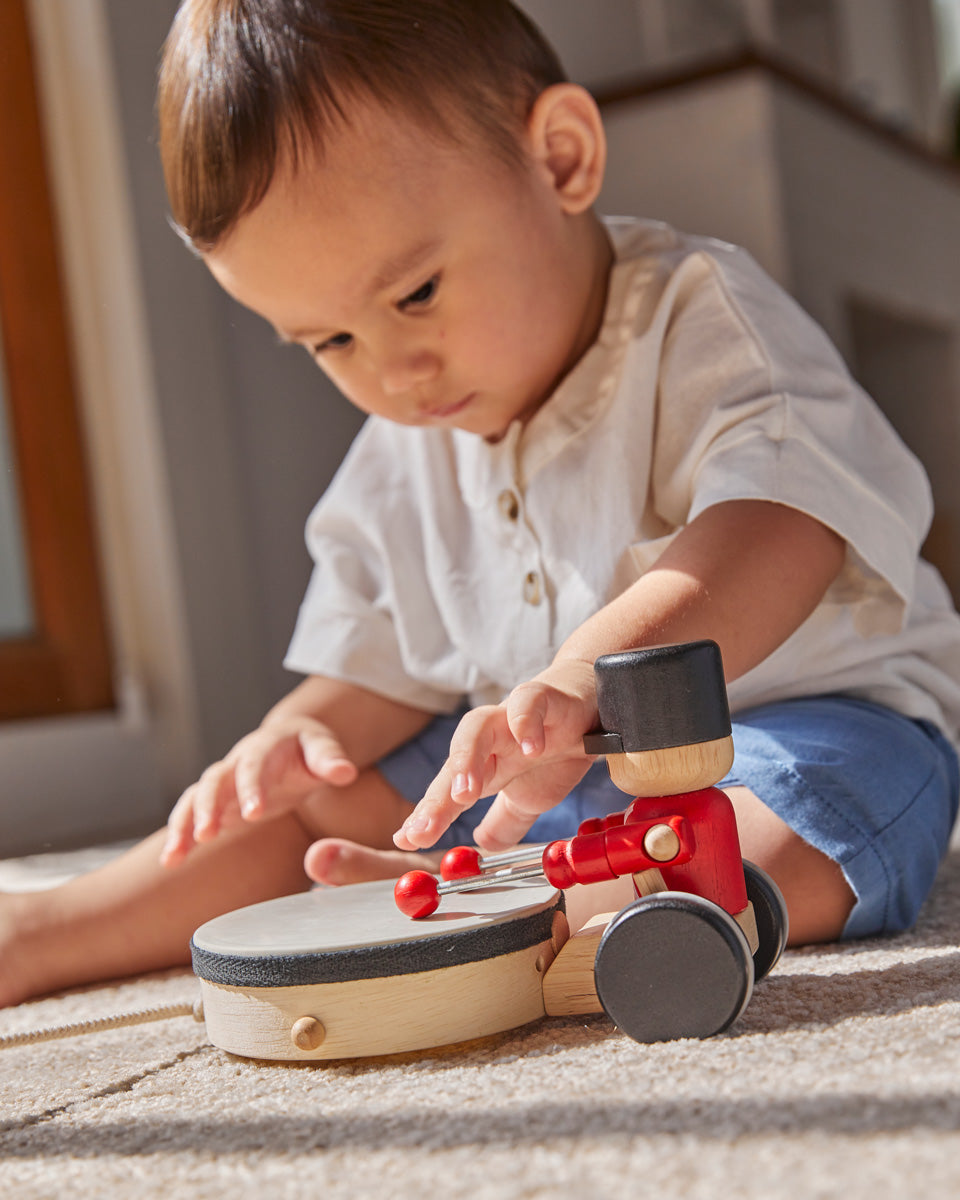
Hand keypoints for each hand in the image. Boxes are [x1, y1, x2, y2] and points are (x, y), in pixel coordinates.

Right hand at [161, 715, 357, 866]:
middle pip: (215, 781)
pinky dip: (178, 836)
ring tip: (175, 855)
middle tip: (207, 833)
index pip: (255, 765)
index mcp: (264, 747)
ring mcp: (222, 783)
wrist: (288, 742)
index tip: (254, 813)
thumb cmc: (307, 748)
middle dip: (209, 806)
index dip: (252, 787)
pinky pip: (189, 815)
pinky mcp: (214, 802)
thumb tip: (344, 772)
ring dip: (184, 824)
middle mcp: (235, 763)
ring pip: (195, 798)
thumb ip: (330, 759)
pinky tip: (170, 862)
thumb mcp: (322, 748)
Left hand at [394, 659, 597, 851]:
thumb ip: (506, 822)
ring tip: (465, 792)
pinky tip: (531, 749)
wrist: (592, 700)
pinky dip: (526, 723)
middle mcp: (492, 739)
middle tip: (425, 827)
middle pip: (451, 760)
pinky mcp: (545, 696)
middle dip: (436, 796)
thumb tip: (485, 846)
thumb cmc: (556, 744)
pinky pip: (528, 702)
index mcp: (486, 766)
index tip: (406, 840)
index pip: (448, 792)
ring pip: (476, 726)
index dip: (426, 816)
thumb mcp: (532, 797)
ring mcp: (513, 716)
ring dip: (466, 758)